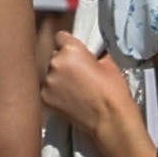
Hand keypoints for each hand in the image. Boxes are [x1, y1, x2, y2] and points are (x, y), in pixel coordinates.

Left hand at [34, 22, 136, 150]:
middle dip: (63, 62)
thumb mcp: (108, 62)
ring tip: (74, 88)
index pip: (60, 37)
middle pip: (54, 56)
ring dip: (58, 77)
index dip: (68, 45)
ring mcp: (48, 81)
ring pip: (49, 73)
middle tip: (78, 74)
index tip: (74, 53)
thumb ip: (90, 54)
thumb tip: (86, 54)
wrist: (109, 118)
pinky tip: (68, 98)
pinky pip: (47, 88)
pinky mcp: (44, 97)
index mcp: (71, 50)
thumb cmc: (113, 91)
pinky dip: (55, 92)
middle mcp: (55, 63)